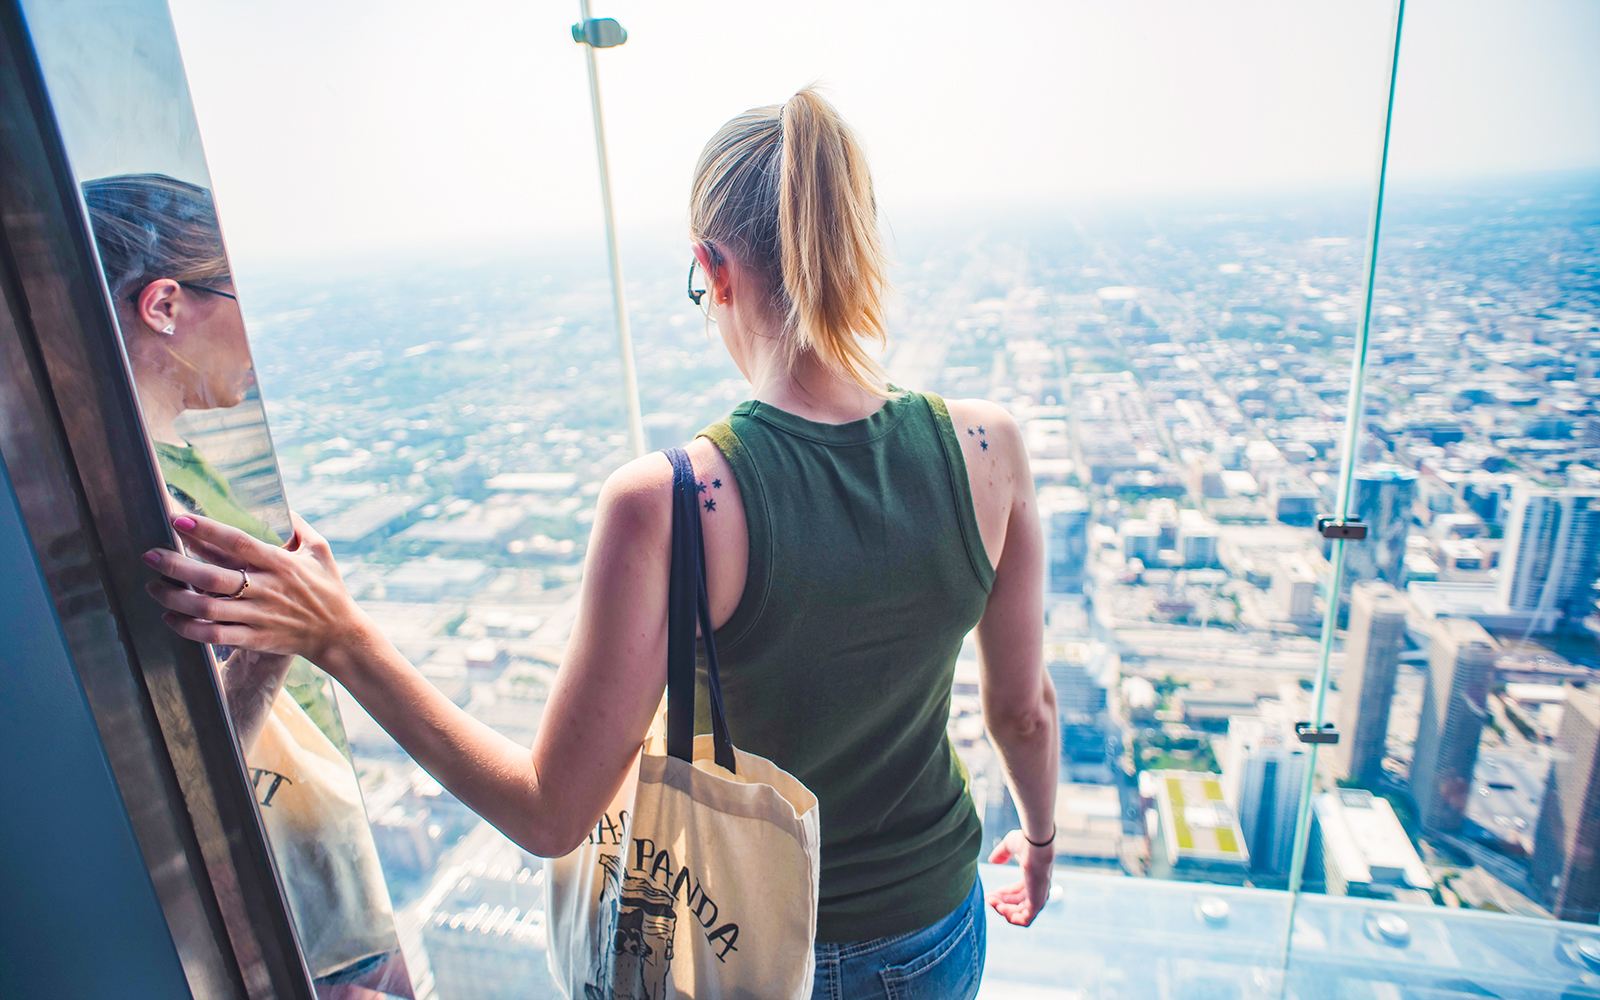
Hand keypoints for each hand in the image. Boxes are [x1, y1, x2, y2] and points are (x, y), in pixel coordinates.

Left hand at [143, 512, 366, 671]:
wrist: (338, 634)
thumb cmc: (329, 588)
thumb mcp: (321, 550)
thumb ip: (300, 525)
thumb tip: (281, 504)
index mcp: (280, 563)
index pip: (237, 542)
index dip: (206, 530)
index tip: (179, 519)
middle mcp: (265, 589)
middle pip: (212, 577)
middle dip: (175, 564)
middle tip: (150, 554)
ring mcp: (257, 616)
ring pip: (206, 608)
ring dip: (173, 596)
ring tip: (153, 586)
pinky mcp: (253, 639)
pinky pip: (213, 635)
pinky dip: (187, 628)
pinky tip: (171, 617)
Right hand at [985, 829, 1052, 925]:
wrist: (1036, 843)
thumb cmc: (1027, 841)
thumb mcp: (1010, 845)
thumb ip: (1001, 853)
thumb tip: (992, 861)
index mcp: (1034, 878)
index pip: (1020, 894)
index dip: (1004, 895)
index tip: (991, 894)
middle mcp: (1038, 889)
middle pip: (1019, 905)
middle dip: (1001, 904)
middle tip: (987, 898)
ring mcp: (1039, 896)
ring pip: (1021, 914)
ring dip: (1004, 911)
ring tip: (992, 903)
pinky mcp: (1038, 901)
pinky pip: (1025, 919)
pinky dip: (1011, 917)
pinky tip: (1000, 908)